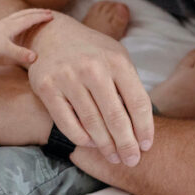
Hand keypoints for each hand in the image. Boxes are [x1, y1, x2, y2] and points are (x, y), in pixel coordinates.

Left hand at [0, 9, 52, 67]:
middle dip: (36, 13)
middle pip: (24, 15)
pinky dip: (16, 22)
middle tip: (47, 12)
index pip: (30, 19)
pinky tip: (13, 28)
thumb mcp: (4, 50)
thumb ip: (20, 54)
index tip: (52, 16)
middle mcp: (5, 24)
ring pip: (16, 17)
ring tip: (32, 16)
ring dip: (27, 15)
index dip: (41, 18)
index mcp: (10, 26)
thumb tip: (35, 58)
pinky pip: (9, 24)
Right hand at [27, 14, 153, 165]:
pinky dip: (82, 139)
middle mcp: (92, 68)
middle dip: (126, 145)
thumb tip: (142, 125)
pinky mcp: (47, 88)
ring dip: (105, 146)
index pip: (138, 102)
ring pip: (92, 124)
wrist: (51, 33)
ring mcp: (67, 77)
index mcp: (116, 60)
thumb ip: (129, 85)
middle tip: (132, 161)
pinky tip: (91, 143)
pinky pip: (68, 124)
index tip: (146, 146)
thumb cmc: (91, 51)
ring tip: (114, 157)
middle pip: (116, 118)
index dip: (145, 129)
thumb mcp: (116, 57)